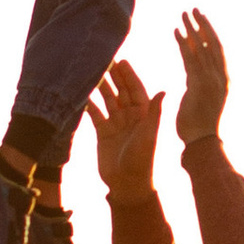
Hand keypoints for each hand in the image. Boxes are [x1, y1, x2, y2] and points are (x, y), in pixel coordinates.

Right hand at [88, 59, 163, 202]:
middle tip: (104, 59)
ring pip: (107, 100)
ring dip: (100, 86)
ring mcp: (116, 124)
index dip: (129, 75)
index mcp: (143, 115)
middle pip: (121, 91)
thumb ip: (154, 113)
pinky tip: (80, 92)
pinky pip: (95, 113)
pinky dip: (88, 103)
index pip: (136, 90)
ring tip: (91, 71)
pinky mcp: (103, 132)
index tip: (121, 60)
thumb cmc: (142, 160)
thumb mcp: (149, 135)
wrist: (127, 184)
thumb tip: (163, 91)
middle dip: (114, 76)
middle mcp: (130, 117)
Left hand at [174, 7, 228, 146]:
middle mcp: (219, 77)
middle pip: (212, 44)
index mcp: (222, 80)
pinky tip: (176, 31)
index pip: (217, 50)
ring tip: (183, 13)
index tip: (200, 19)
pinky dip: (184, 43)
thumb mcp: (201, 100)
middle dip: (203, 25)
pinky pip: (190, 59)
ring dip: (192, 29)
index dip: (209, 33)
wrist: (201, 142)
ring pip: (202, 48)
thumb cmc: (198, 126)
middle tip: (193, 9)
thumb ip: (199, 83)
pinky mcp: (199, 84)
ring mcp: (211, 80)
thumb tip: (194, 73)